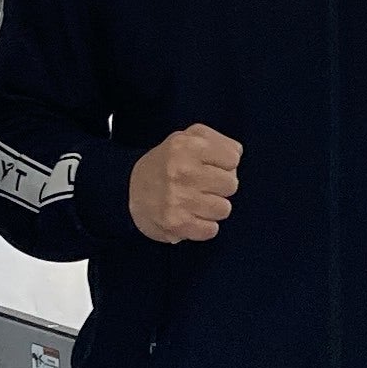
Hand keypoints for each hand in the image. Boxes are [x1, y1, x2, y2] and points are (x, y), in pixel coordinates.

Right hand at [130, 123, 241, 243]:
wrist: (129, 189)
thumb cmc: (167, 163)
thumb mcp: (187, 137)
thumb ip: (217, 140)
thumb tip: (237, 154)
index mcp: (186, 146)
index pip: (233, 158)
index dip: (226, 164)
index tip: (212, 166)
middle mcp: (182, 171)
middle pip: (231, 185)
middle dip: (221, 186)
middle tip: (204, 186)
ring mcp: (178, 199)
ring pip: (224, 209)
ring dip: (214, 207)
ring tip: (198, 201)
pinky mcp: (176, 223)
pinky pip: (211, 230)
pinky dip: (204, 226)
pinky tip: (193, 216)